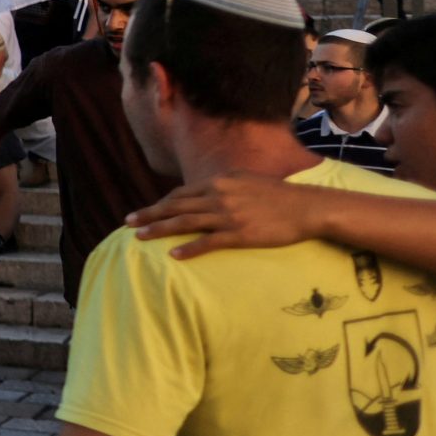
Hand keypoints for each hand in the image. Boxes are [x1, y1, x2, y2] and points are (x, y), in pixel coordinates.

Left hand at [127, 172, 312, 257]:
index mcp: (219, 181)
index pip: (181, 193)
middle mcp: (219, 196)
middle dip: (149, 214)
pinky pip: (207, 242)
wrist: (307, 207)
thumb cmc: (278, 195)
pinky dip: (188, 248)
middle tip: (127, 223)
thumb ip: (222, 184)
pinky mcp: (240, 234)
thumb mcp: (245, 180)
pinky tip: (173, 255)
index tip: (146, 210)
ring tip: (139, 237)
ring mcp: (228, 216)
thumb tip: (203, 191)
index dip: (161, 203)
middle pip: (175, 206)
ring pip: (185, 223)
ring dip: (159, 230)